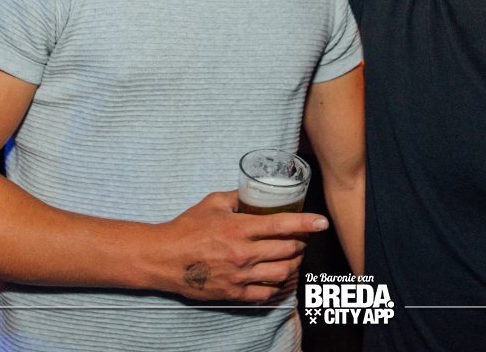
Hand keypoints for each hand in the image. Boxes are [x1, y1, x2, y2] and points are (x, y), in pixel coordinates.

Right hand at [151, 190, 327, 302]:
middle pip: (288, 250)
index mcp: (240, 228)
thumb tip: (255, 191)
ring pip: (282, 273)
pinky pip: (266, 294)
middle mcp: (244, 253)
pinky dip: (280, 287)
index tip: (322, 222)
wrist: (163, 258)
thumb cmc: (186, 228)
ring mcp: (240, 276)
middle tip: (301, 239)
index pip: (283, 224)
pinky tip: (282, 279)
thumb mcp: (213, 202)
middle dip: (301, 244)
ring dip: (294, 265)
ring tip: (294, 258)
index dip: (306, 223)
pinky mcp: (234, 293)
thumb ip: (238, 197)